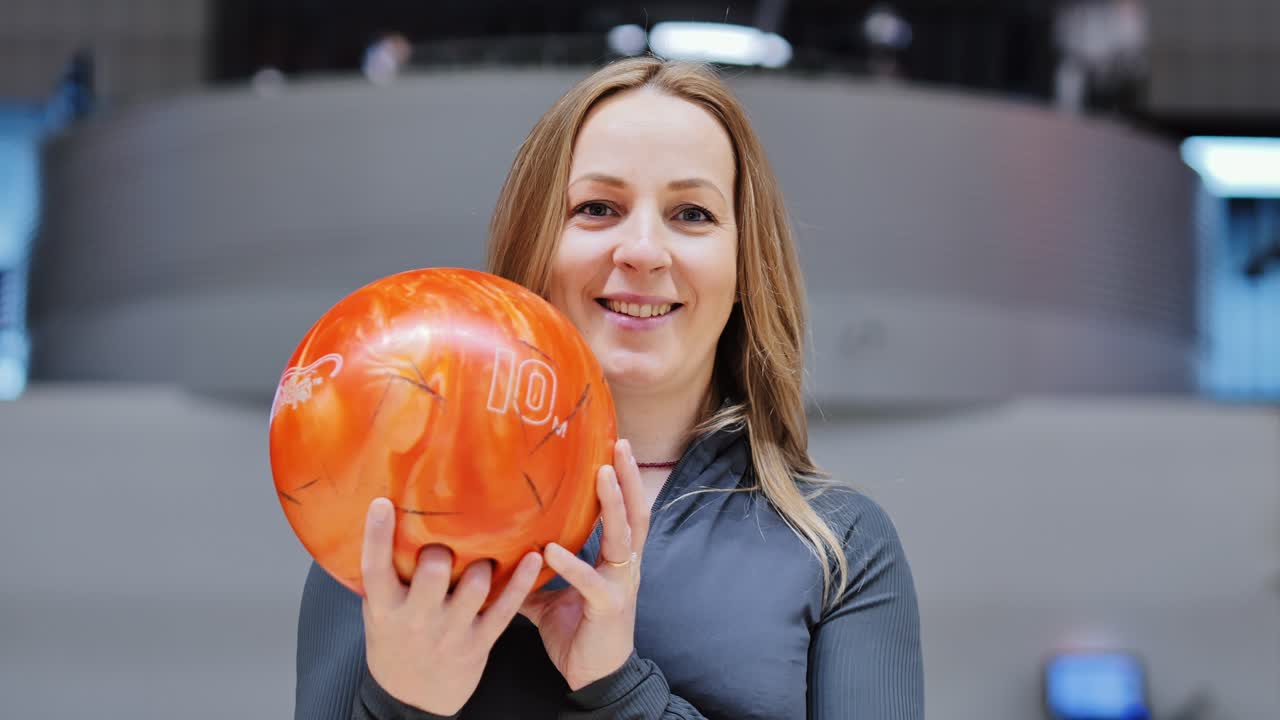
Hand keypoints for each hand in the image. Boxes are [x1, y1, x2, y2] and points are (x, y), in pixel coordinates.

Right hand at [360, 497, 543, 714]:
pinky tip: (533, 556)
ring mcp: (450, 631)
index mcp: (384, 609)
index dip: (376, 535)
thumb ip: (385, 577)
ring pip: (475, 585)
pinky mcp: (480, 641)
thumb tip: (388, 519)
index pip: (375, 568)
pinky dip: (521, 581)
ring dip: (482, 563)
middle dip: (442, 549)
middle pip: (433, 573)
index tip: (383, 503)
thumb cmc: (396, 641)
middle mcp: (416, 620)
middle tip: (445, 543)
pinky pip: (505, 607)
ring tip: (481, 555)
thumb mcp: (378, 611)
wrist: (413, 698)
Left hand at [518, 439, 650, 690]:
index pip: (627, 511)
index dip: (624, 480)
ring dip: (614, 505)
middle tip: (619, 444)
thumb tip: (497, 553)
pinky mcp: (609, 608)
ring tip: (602, 475)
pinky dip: (572, 565)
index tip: (614, 446)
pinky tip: (553, 550)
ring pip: (626, 537)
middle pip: (637, 512)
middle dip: (630, 478)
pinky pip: (591, 582)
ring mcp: (621, 585)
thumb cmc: (577, 633)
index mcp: (616, 560)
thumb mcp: (551, 596)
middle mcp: (626, 566)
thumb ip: (533, 573)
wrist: (594, 677)